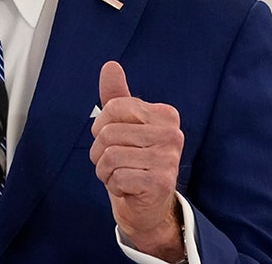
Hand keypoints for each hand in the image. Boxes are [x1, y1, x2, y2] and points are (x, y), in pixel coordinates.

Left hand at [90, 61, 185, 261]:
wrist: (148, 206)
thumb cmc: (134, 161)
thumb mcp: (124, 126)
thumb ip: (118, 96)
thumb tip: (110, 66)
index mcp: (165, 114)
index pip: (114, 107)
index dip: (101, 126)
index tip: (112, 139)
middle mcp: (172, 134)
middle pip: (108, 132)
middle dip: (99, 152)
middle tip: (113, 162)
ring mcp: (168, 158)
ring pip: (110, 156)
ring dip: (105, 170)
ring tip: (119, 174)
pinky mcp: (159, 182)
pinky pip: (117, 176)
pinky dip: (113, 185)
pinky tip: (126, 187)